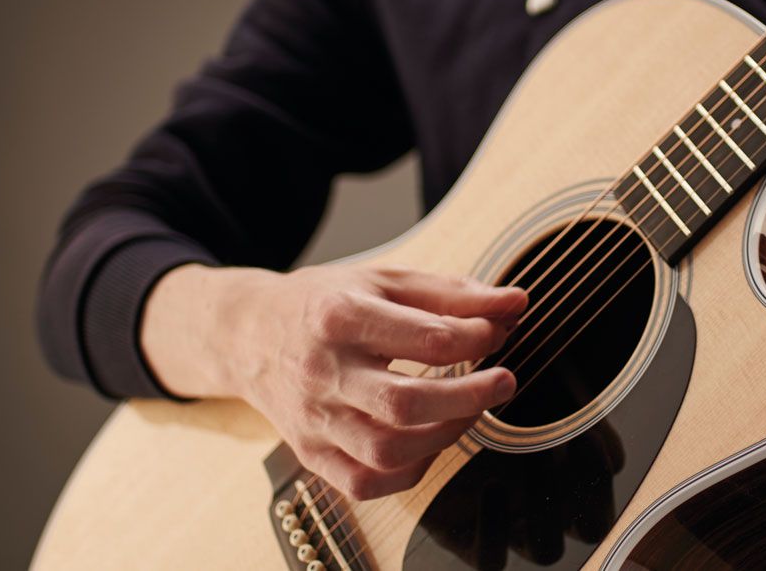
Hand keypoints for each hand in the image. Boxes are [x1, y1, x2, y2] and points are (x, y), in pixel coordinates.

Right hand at [142, 262, 526, 499]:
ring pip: (386, 449)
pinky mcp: (309, 452)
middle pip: (404, 403)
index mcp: (339, 316)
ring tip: (469, 409)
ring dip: (445, 435)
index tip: (497, 331)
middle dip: (469, 397)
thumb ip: (454, 294)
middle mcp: (322, 371)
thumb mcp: (386, 281)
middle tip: (503, 381)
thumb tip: (516, 302)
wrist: (249, 334)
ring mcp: (313, 418)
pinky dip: (408, 471)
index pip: (425, 338)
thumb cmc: (326, 303)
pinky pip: (364, 482)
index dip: (477, 338)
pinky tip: (429, 443)